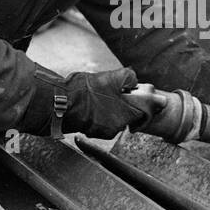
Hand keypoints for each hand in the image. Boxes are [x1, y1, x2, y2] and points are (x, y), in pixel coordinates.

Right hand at [19, 67, 152, 138]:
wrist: (61, 103)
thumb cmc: (86, 91)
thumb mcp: (111, 77)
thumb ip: (128, 77)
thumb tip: (135, 80)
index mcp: (128, 113)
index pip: (148, 112)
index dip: (149, 103)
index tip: (147, 97)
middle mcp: (119, 126)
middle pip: (131, 115)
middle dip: (128, 104)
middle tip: (119, 92)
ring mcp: (106, 131)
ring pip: (116, 119)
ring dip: (114, 109)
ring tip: (102, 96)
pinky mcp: (94, 132)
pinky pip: (104, 123)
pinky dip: (102, 115)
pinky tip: (94, 105)